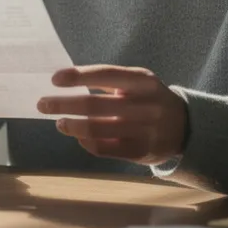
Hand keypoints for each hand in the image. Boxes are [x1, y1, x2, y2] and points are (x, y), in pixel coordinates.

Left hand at [37, 65, 188, 164]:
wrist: (185, 127)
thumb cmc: (149, 99)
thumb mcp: (138, 83)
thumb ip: (109, 82)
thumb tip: (65, 84)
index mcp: (143, 81)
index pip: (105, 74)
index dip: (78, 76)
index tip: (54, 79)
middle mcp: (145, 105)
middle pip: (94, 105)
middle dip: (63, 104)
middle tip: (42, 104)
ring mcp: (145, 131)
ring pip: (96, 129)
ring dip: (71, 126)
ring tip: (59, 123)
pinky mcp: (141, 153)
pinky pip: (105, 149)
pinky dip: (86, 143)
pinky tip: (78, 137)